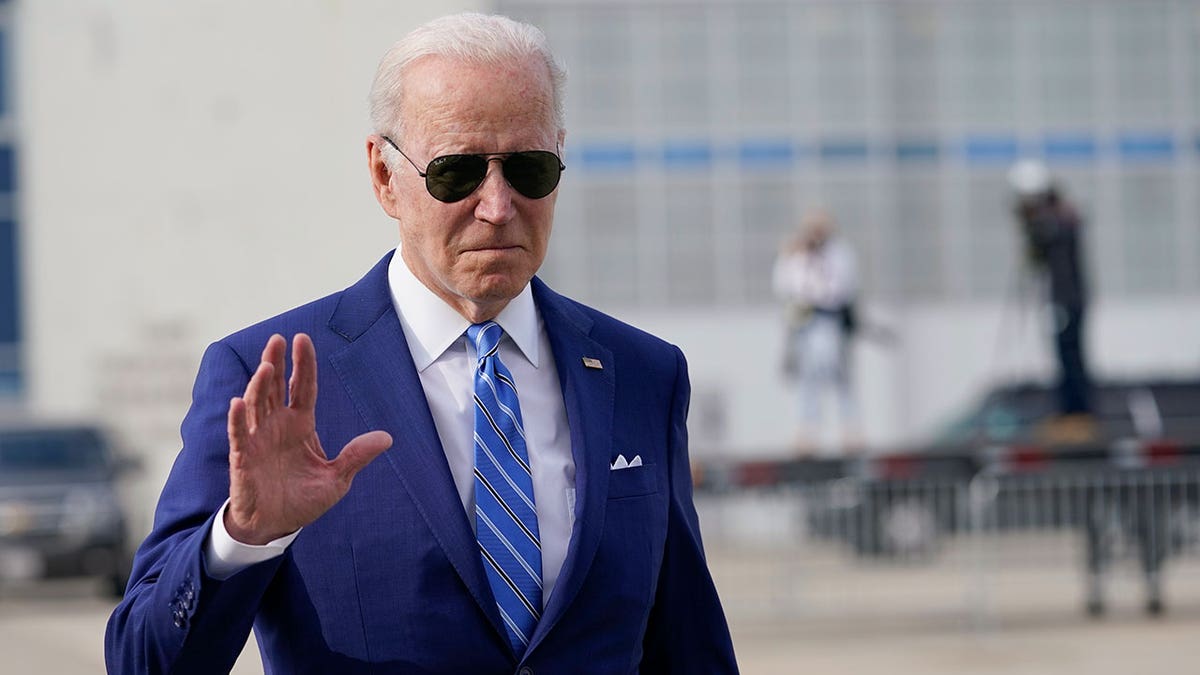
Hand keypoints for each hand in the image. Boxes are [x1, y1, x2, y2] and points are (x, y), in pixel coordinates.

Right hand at [225, 334, 391, 544]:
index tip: (302, 339)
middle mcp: (277, 426)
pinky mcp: (242, 457)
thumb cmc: (303, 500)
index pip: (303, 388)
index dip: (303, 364)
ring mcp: (257, 439)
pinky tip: (238, 402)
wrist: (275, 526)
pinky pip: (238, 434)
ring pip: (256, 404)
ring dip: (259, 385)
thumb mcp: (336, 479)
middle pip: (275, 387)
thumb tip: (386, 438)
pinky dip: (237, 419)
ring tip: (267, 365)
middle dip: (276, 362)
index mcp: (301, 425)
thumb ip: (356, 456)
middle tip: (278, 339)